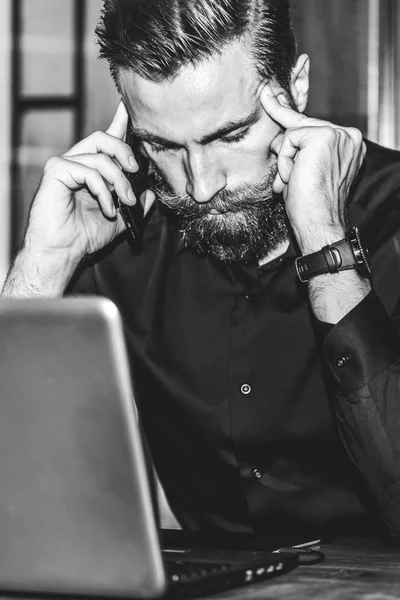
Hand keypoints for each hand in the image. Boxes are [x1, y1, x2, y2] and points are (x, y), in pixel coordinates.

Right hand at [25, 102, 152, 262]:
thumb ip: (134, 204)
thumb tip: (150, 192)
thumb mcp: (119, 219)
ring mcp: (64, 164)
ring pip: (99, 156)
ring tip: (125, 202)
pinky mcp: (56, 171)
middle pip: (103, 138)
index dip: (119, 121)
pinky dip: (103, 191)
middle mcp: (76, 161)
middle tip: (136, 173)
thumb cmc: (85, 236)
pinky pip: (88, 171)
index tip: (129, 107)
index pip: (107, 139)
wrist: (64, 252)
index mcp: (90, 169)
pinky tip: (107, 208)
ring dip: (119, 180)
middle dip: (126, 153)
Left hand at [261, 85, 365, 253]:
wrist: (319, 222)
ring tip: (296, 183)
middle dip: (284, 149)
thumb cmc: (310, 204)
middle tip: (291, 176)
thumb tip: (277, 135)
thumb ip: (298, 149)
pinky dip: (285, 162)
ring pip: (291, 134)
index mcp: (347, 144)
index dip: (286, 111)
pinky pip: (288, 140)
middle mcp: (348, 136)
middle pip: (300, 125)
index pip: (311, 124)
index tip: (268, 95)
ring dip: (286, 162)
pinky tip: (295, 178)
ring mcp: (338, 134)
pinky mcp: (323, 137)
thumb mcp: (303, 170)